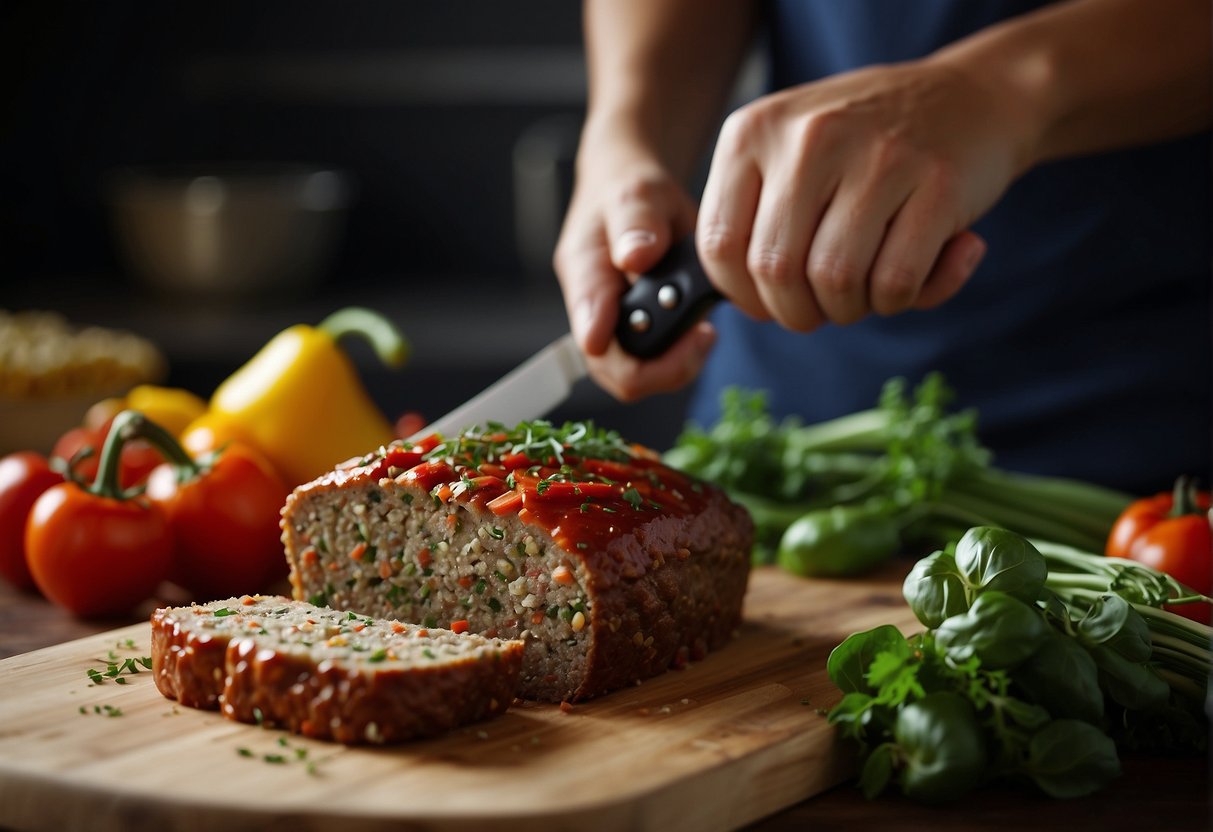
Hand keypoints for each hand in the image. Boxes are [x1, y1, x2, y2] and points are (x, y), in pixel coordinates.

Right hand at [553, 152, 714, 400]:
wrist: (631, 192)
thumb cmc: (629, 191)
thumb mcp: (638, 192)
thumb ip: (636, 222)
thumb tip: (636, 258)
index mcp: (584, 274)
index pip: (592, 330)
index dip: (628, 355)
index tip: (677, 342)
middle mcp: (593, 309)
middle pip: (617, 369)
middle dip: (666, 364)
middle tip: (704, 337)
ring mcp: (615, 325)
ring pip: (637, 373)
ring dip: (678, 360)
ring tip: (705, 332)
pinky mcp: (638, 333)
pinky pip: (654, 364)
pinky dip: (683, 352)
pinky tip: (702, 327)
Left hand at [696, 58, 1033, 329]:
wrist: (970, 98)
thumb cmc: (862, 147)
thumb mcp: (787, 156)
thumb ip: (752, 220)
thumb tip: (742, 303)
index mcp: (753, 132)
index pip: (718, 245)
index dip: (743, 295)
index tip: (770, 301)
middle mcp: (808, 137)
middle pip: (775, 272)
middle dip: (798, 312)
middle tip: (825, 304)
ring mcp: (876, 155)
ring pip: (835, 281)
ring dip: (850, 309)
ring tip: (868, 288)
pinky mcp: (938, 183)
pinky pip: (895, 282)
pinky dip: (900, 301)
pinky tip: (914, 275)